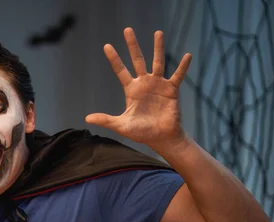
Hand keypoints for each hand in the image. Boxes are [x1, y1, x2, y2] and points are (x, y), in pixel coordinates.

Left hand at [85, 28, 191, 152]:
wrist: (161, 138)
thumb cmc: (141, 132)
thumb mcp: (121, 125)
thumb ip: (105, 120)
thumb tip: (86, 119)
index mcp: (131, 90)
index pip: (120, 70)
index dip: (114, 59)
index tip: (107, 46)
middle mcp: (144, 84)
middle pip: (137, 60)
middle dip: (132, 46)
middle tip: (127, 30)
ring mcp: (158, 85)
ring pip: (158, 62)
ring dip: (157, 48)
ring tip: (157, 32)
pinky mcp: (171, 90)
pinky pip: (178, 75)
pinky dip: (183, 66)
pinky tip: (187, 55)